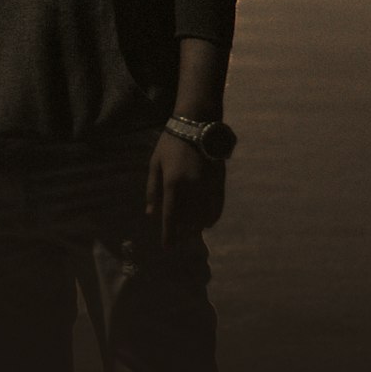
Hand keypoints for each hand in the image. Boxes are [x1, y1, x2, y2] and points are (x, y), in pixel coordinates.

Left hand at [145, 129, 225, 249]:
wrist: (196, 124)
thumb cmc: (171, 143)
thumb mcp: (155, 163)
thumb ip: (152, 189)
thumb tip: (150, 214)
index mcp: (173, 184)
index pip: (170, 217)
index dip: (169, 235)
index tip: (167, 247)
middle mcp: (192, 189)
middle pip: (188, 220)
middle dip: (182, 233)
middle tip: (178, 239)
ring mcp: (207, 186)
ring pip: (203, 217)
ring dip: (196, 228)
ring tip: (190, 231)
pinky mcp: (219, 182)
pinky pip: (217, 207)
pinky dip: (212, 218)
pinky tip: (207, 223)